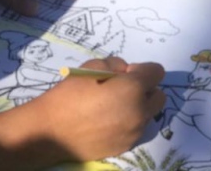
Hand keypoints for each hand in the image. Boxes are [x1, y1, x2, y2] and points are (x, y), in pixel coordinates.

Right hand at [5, 56, 166, 162]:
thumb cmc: (70, 93)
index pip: (157, 72)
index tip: (125, 73)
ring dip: (137, 107)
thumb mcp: (92, 65)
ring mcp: (134, 132)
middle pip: (159, 96)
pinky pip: (135, 129)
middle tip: (123, 89)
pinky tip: (106, 121)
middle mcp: (140, 112)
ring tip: (112, 107)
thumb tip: (126, 72)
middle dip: (146, 89)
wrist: (52, 131)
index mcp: (134, 88)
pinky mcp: (125, 146)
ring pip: (148, 114)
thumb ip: (116, 64)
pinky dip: (127, 122)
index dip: (142, 69)